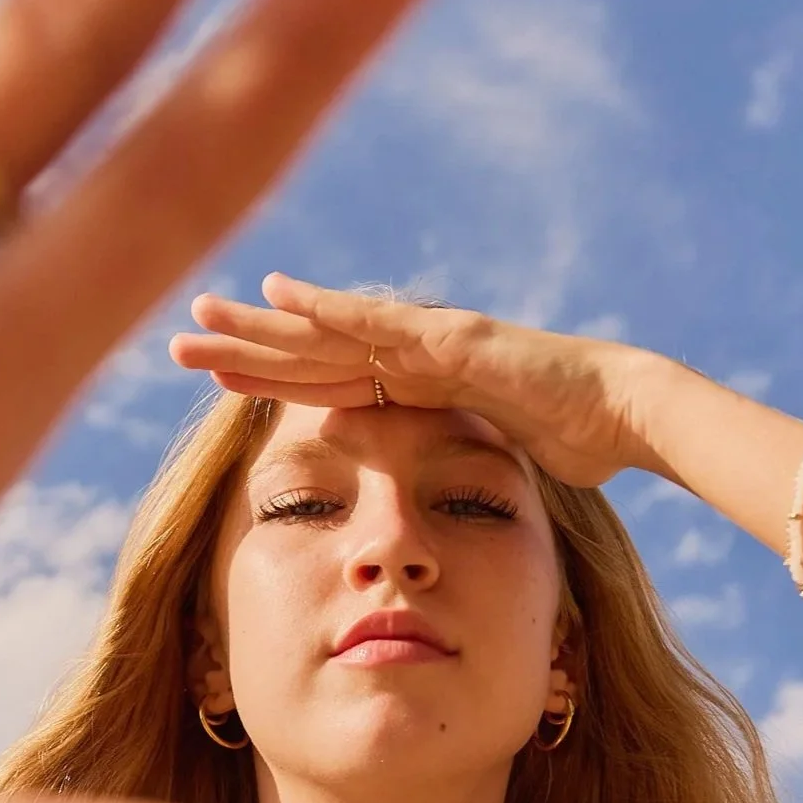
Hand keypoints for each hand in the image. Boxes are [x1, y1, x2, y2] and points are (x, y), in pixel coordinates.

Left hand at [169, 275, 665, 488]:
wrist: (625, 414)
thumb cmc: (577, 441)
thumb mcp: (496, 464)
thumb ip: (461, 467)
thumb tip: (442, 509)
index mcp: (416, 387)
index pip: (326, 385)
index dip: (269, 382)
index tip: (213, 381)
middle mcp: (412, 355)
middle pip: (310, 353)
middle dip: (243, 347)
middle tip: (177, 338)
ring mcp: (430, 341)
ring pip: (326, 331)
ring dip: (261, 324)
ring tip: (201, 315)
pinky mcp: (451, 339)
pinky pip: (377, 324)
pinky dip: (325, 308)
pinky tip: (275, 293)